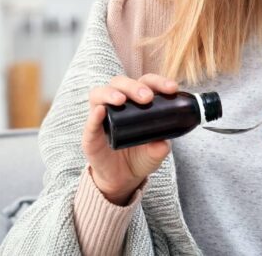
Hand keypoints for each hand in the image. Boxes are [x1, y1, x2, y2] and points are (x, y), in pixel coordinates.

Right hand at [81, 73, 177, 204]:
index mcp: (136, 102)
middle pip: (121, 83)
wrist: (123, 179)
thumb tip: (163, 142)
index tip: (172, 89)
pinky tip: (101, 111)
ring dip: (111, 93)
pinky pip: (89, 122)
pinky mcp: (90, 135)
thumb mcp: (155, 152)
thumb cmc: (140, 157)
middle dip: (134, 86)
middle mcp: (117, 104)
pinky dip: (94, 115)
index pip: (145, 83)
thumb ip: (160, 146)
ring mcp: (101, 117)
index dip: (158, 82)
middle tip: (147, 97)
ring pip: (99, 94)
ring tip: (122, 100)